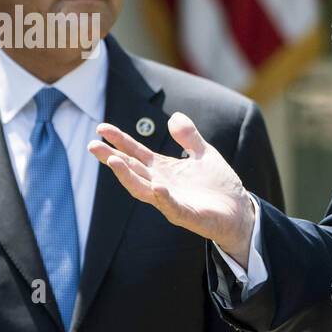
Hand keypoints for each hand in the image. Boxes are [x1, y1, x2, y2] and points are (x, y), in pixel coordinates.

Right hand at [88, 112, 256, 267]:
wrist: (239, 211)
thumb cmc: (218, 185)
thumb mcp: (204, 154)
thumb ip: (189, 137)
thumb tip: (174, 116)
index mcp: (164, 169)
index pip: (136, 153)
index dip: (120, 140)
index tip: (102, 128)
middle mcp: (161, 184)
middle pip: (132, 169)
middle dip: (112, 158)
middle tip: (92, 145)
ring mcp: (171, 200)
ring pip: (143, 189)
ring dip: (127, 176)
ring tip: (114, 160)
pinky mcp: (186, 215)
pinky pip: (172, 207)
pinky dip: (163, 197)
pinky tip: (157, 186)